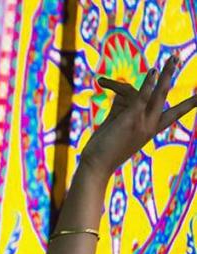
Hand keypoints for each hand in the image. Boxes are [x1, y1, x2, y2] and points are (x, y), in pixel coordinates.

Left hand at [81, 54, 196, 180]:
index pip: (174, 114)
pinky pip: (143, 97)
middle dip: (171, 76)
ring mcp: (143, 123)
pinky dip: (149, 83)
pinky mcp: (131, 119)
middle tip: (177, 57)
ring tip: (173, 57)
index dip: (190, 104)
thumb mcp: (117, 125)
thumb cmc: (103, 149)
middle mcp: (151, 126)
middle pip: (166, 96)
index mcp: (150, 129)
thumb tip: (121, 90)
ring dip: (167, 73)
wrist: (96, 165)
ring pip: (159, 93)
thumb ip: (122, 107)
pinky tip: (154, 70)